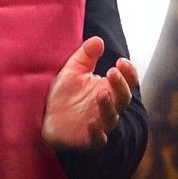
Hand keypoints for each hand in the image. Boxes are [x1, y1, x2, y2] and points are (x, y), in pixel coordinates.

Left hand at [41, 36, 137, 150]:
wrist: (48, 118)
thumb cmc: (66, 93)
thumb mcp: (74, 70)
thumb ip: (86, 55)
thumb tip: (98, 39)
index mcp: (108, 89)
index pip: (127, 81)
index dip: (129, 72)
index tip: (121, 61)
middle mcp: (108, 106)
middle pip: (123, 97)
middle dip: (121, 85)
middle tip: (112, 72)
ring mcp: (100, 123)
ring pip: (111, 117)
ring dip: (108, 106)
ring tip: (102, 93)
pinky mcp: (88, 139)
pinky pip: (97, 139)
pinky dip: (97, 133)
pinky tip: (92, 123)